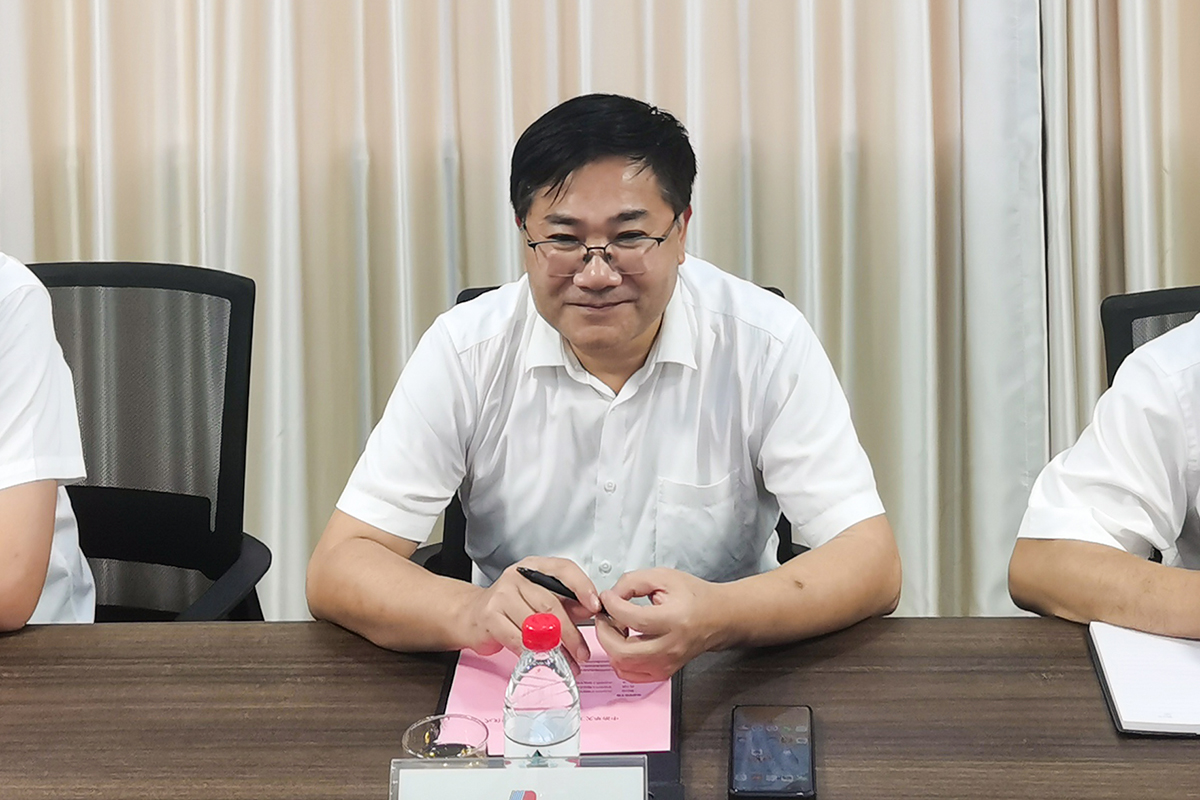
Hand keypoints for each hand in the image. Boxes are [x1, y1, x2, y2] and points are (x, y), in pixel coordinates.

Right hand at [460, 556, 601, 669]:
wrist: (472, 615)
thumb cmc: (511, 607)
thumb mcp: (540, 598)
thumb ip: (567, 603)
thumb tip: (590, 610)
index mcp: (534, 567)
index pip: (563, 569)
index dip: (582, 587)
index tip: (595, 606)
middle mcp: (517, 577)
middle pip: (551, 605)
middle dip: (571, 634)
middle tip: (582, 652)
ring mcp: (501, 595)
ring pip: (536, 626)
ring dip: (555, 650)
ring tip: (567, 662)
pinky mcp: (490, 616)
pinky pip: (518, 639)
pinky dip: (533, 653)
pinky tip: (542, 659)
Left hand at [594, 567, 724, 682]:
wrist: (718, 617)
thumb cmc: (695, 597)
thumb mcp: (664, 577)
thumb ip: (633, 582)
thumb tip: (612, 596)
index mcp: (674, 620)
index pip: (633, 619)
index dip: (612, 606)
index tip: (607, 597)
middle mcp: (671, 646)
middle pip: (623, 651)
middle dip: (603, 632)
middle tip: (604, 616)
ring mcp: (667, 663)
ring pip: (623, 665)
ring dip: (610, 646)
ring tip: (615, 628)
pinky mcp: (664, 672)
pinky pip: (631, 674)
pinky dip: (619, 660)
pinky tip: (624, 643)